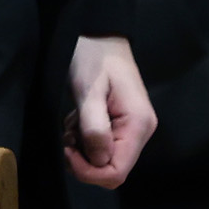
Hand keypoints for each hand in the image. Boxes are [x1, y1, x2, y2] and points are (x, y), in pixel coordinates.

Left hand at [66, 37, 155, 187]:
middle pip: (110, 170)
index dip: (89, 171)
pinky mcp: (120, 125)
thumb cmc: (94, 58)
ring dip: (81, 149)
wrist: (99, 36)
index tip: (68, 150)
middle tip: (68, 135)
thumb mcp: (88, 91)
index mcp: (138, 125)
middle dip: (83, 160)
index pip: (117, 172)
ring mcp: (131, 129)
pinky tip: (77, 119)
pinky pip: (100, 147)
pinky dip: (83, 139)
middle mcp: (140, 132)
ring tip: (73, 122)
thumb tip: (97, 161)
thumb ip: (94, 128)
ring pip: (103, 160)